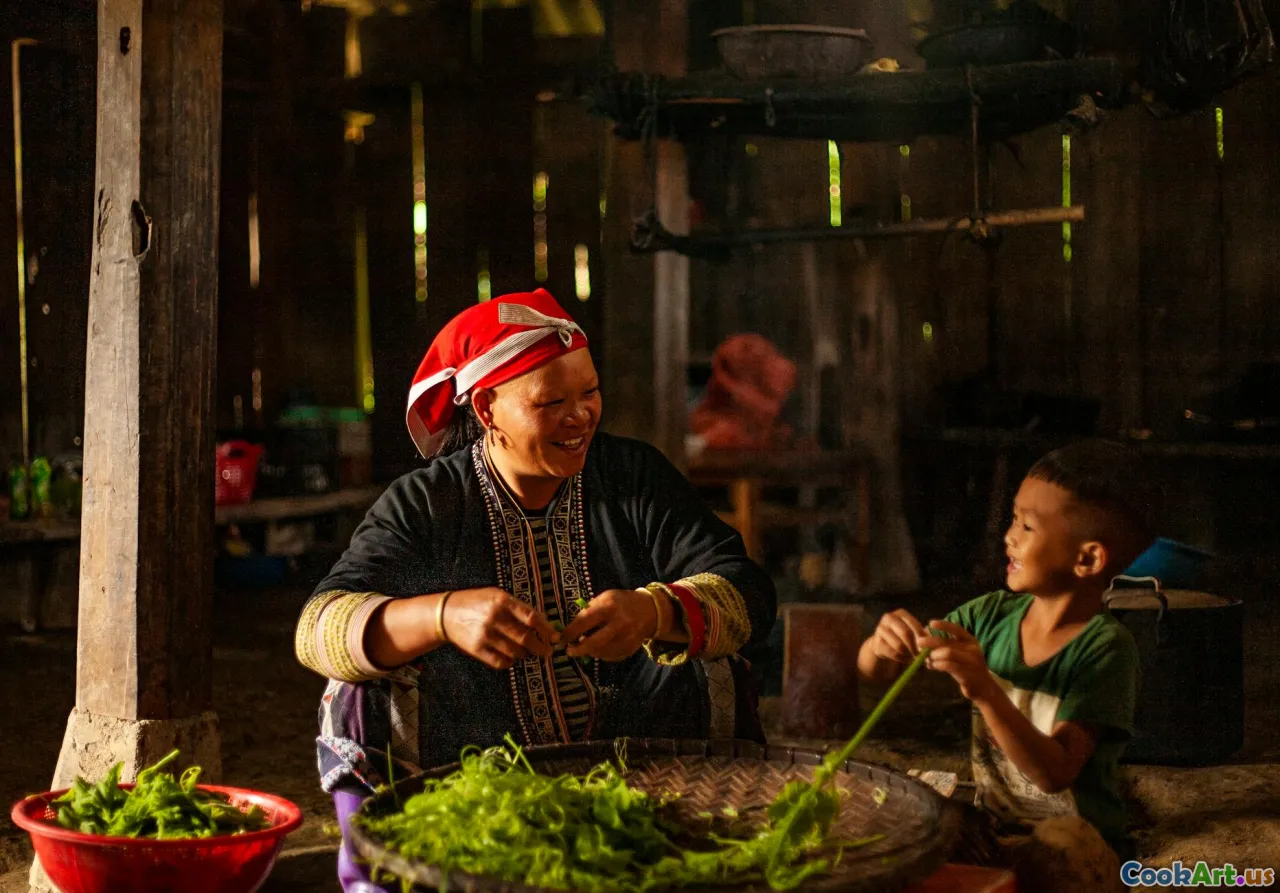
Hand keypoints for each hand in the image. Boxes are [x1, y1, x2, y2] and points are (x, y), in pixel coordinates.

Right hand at [443, 587, 557, 670]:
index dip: (547, 629)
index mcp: (502, 601)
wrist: (446, 613)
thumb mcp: (496, 595)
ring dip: (526, 654)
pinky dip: (510, 662)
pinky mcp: (476, 649)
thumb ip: (518, 607)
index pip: (531, 617)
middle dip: (541, 647)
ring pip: (515, 652)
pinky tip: (512, 657)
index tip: (556, 637)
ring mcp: (485, 635)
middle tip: (548, 651)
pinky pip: (501, 662)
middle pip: (526, 638)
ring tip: (527, 652)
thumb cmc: (476, 602)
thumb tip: (543, 622)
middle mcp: (494, 617)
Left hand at [561, 589, 658, 662]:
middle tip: (569, 651)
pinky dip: (601, 654)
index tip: (560, 639)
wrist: (650, 610)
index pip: (584, 622)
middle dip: (578, 649)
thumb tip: (571, 628)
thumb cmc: (622, 601)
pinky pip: (610, 656)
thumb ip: (589, 611)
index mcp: (609, 607)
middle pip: (593, 643)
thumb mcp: (605, 597)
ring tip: (585, 646)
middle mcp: (619, 624)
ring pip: (600, 652)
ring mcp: (626, 638)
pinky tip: (600, 648)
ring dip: (589, 652)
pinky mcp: (630, 649)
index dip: (570, 632)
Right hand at [870, 609, 926, 664]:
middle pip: (906, 633)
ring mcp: (880, 630)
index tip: (928, 647)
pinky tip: (905, 659)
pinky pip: (893, 653)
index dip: (922, 637)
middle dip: (915, 646)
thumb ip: (922, 635)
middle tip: (921, 655)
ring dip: (909, 654)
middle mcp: (889, 618)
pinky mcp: (876, 643)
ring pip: (899, 645)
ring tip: (913, 657)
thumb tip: (931, 641)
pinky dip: (902, 659)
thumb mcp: (913, 632)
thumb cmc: (903, 637)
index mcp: (900, 614)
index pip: (914, 625)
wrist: (883, 644)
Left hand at [916, 620, 995, 702]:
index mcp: (971, 641)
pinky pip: (949, 666)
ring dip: (933, 655)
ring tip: (927, 659)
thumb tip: (924, 632)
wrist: (983, 687)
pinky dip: (937, 664)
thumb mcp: (957, 653)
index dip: (944, 625)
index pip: (957, 629)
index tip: (930, 623)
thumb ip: (944, 644)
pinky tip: (932, 666)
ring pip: (947, 653)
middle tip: (918, 643)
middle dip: (930, 641)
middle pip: (947, 642)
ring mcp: (972, 663)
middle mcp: (973, 650)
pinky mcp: (968, 675)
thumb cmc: (965, 667)